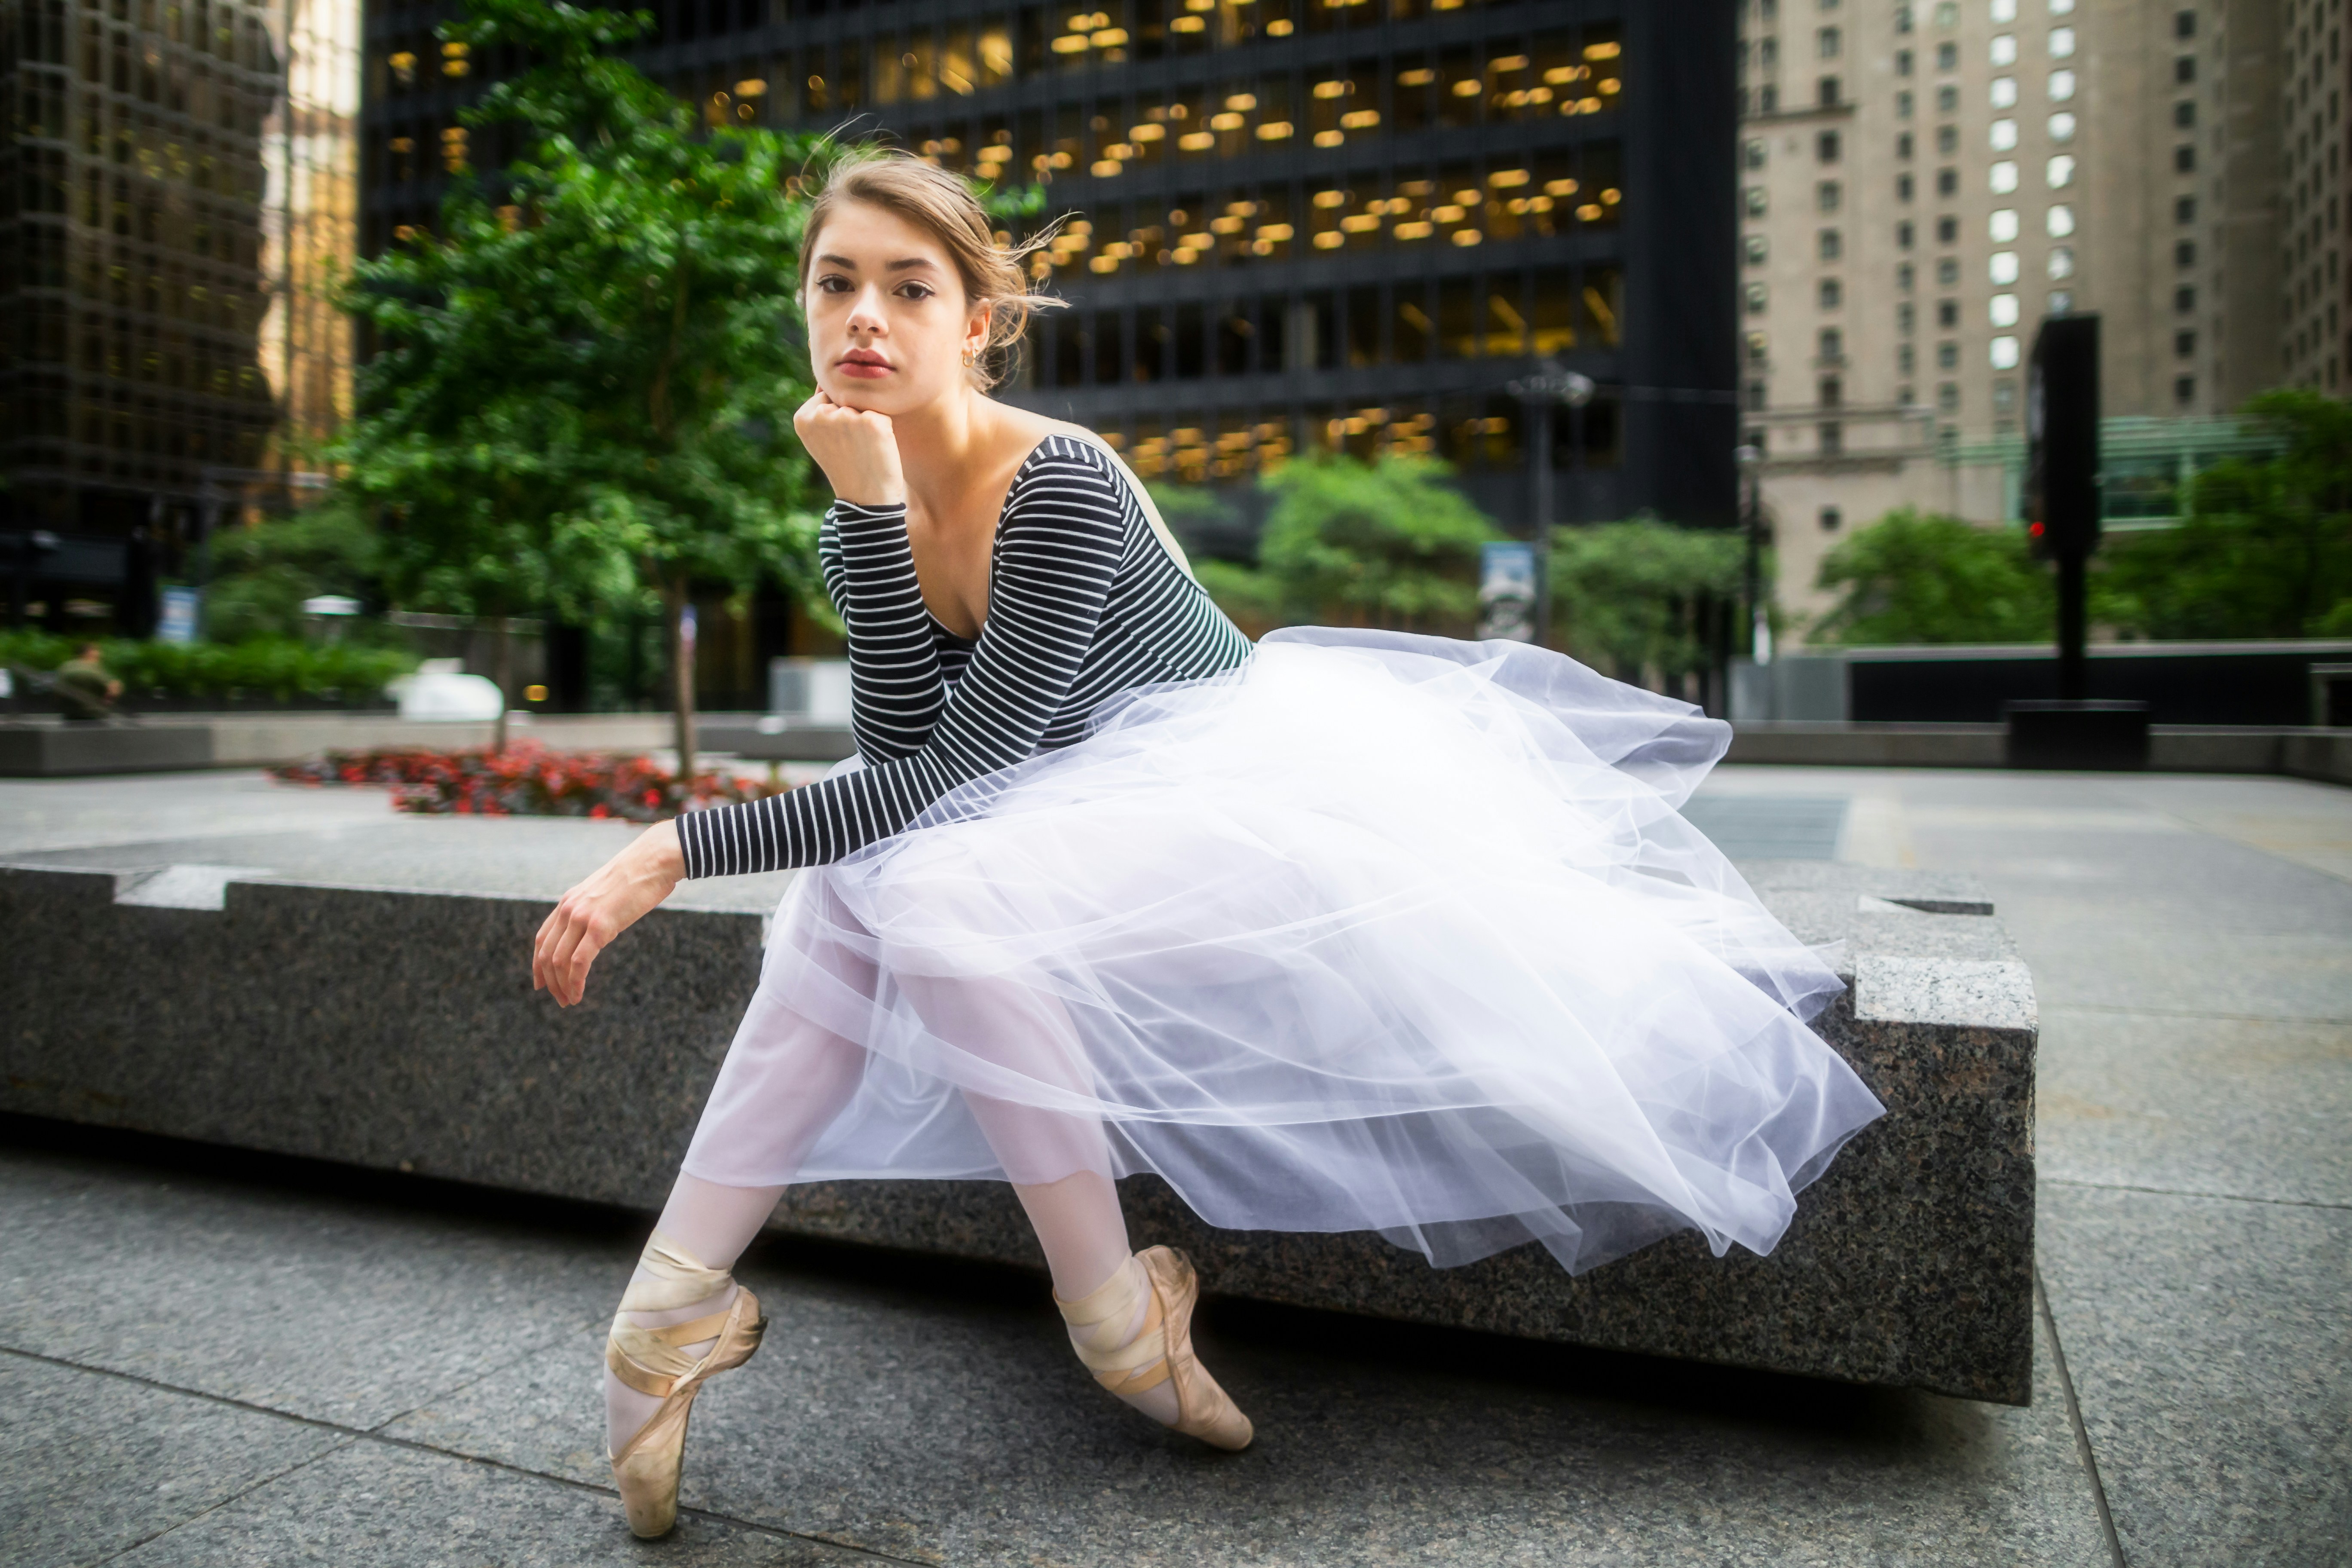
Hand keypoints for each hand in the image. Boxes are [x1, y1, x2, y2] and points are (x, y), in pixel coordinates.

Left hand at [531, 819, 685, 1006]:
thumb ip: (595, 909)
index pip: (542, 939)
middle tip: (560, 999)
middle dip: (549, 981)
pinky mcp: (600, 926)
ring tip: (570, 1000)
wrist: (653, 860)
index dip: (538, 965)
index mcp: (569, 901)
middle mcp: (569, 909)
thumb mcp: (606, 892)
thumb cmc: (638, 875)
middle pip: (546, 953)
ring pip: (559, 961)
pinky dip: (575, 982)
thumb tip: (599, 926)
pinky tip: (579, 994)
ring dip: (562, 986)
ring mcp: (582, 917)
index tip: (541, 983)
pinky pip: (579, 962)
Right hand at [793, 388, 904, 506]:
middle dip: (853, 419)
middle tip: (852, 448)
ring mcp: (846, 416)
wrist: (865, 499)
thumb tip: (827, 380)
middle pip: (845, 399)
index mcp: (802, 417)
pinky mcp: (872, 421)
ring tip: (863, 449)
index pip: (826, 397)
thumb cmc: (846, 466)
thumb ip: (822, 408)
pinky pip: (882, 413)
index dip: (838, 419)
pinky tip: (876, 449)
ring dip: (868, 423)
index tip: (838, 443)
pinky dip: (884, 429)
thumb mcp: (821, 437)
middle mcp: (821, 414)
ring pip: (864, 404)